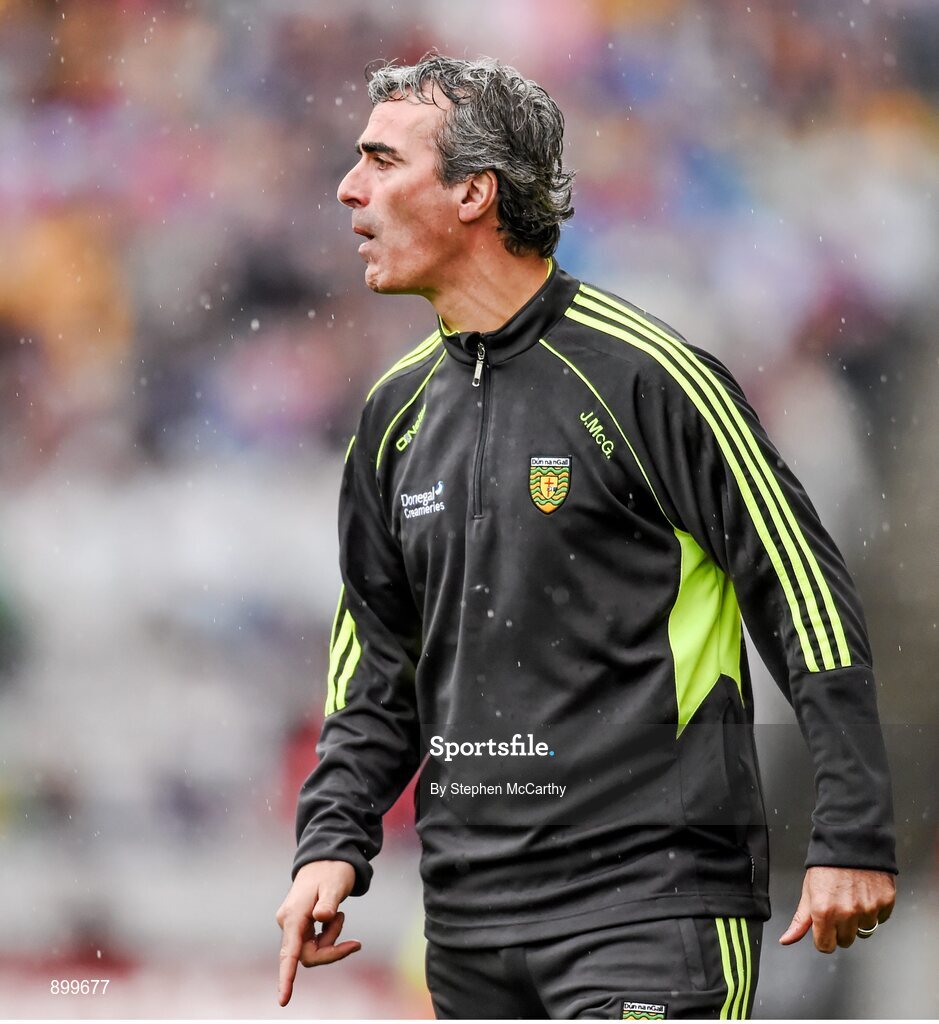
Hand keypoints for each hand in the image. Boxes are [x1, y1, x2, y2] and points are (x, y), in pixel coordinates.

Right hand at [275, 860, 358, 1005]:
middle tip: (356, 943)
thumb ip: (328, 902)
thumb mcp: (334, 884)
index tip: (284, 1000)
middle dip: (332, 950)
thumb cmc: (331, 870)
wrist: (327, 857)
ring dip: (331, 938)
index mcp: (294, 915)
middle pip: (307, 955)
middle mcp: (289, 922)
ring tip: (340, 914)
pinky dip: (329, 936)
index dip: (287, 976)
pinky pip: (315, 943)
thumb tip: (322, 918)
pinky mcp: (300, 925)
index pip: (289, 952)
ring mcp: (293, 924)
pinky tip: (336, 916)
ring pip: (312, 949)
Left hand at [779, 865, 895, 952]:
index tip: (825, 926)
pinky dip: (874, 910)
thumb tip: (787, 940)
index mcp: (824, 912)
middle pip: (846, 940)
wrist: (851, 841)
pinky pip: (881, 919)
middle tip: (839, 906)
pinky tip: (865, 893)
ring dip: (859, 919)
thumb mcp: (808, 891)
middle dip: (841, 928)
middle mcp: (847, 913)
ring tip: (853, 896)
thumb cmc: (827, 865)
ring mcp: (868, 909)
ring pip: (864, 931)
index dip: (824, 937)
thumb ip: (800, 920)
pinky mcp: (886, 903)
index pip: (826, 946)